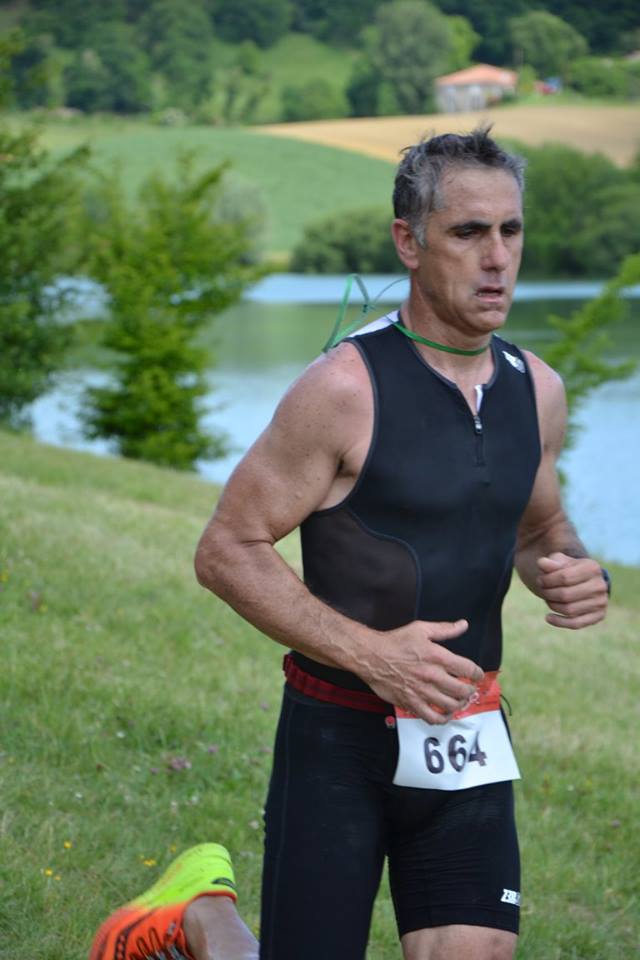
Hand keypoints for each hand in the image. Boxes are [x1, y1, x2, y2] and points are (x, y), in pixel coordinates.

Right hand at [362, 619, 482, 724]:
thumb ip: (444, 629)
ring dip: (460, 704)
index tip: (477, 675)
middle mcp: (431, 676)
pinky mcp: (411, 703)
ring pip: (450, 705)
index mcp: (437, 656)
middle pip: (462, 690)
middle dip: (470, 691)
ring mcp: (421, 691)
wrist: (372, 656)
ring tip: (460, 701)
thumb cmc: (395, 642)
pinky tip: (445, 714)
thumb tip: (463, 625)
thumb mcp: (421, 629)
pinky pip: (432, 718)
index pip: (467, 669)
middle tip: (470, 689)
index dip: (477, 673)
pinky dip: (443, 719)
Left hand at [537, 552, 607, 628]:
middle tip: (542, 591)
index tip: (539, 580)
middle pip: (565, 595)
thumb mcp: (560, 562)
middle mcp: (600, 585)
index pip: (564, 577)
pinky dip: (560, 622)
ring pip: (569, 610)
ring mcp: (601, 602)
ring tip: (547, 600)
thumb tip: (542, 563)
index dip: (547, 580)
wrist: (585, 581)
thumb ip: (550, 562)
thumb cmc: (568, 570)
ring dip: (553, 606)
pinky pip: (576, 623)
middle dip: (548, 594)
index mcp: (592, 568)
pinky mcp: (598, 616)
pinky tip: (548, 617)